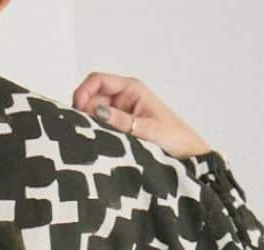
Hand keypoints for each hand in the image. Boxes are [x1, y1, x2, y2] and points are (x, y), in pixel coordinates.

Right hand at [72, 71, 213, 158]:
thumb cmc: (174, 138)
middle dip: (83, 111)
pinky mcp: (120, 129)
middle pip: (92, 98)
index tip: (77, 108)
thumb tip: (96, 111)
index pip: (98, 80)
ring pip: (94, 114)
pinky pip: (101, 128)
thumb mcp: (146, 129)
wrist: (186, 155)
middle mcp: (123, 98)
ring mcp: (120, 114)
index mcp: (131, 89)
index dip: (84, 91)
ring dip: (89, 124)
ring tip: (88, 138)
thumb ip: (121, 121)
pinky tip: (95, 144)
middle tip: (81, 129)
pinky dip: (95, 134)